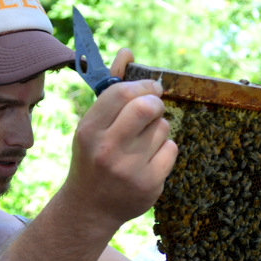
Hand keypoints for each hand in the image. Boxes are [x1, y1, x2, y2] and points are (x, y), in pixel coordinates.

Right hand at [62, 49, 177, 231]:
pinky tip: (150, 159)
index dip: (142, 85)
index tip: (150, 87)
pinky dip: (166, 149)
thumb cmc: (93, 157)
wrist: (90, 207)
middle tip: (154, 107)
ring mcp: (129, 169)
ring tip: (143, 142)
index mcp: (89, 130)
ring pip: (163, 128)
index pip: (121, 93)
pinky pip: (171, 149)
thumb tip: (127, 52)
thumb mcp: (93, 125)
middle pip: (146, 107)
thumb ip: (111, 90)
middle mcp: (107, 149)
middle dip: (156, 102)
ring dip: (159, 128)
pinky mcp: (149, 184)